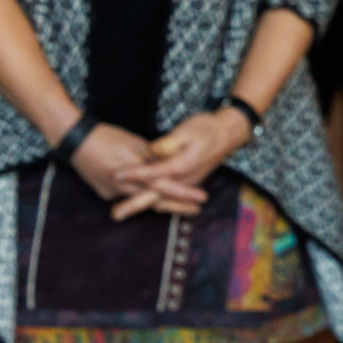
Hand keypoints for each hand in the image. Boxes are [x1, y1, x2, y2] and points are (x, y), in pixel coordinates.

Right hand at [64, 122, 205, 221]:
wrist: (74, 141)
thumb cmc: (106, 136)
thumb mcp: (135, 142)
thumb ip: (153, 156)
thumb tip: (170, 162)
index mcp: (133, 172)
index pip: (164, 186)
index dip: (184, 193)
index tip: (202, 199)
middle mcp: (123, 187)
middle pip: (155, 200)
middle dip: (176, 205)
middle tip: (196, 210)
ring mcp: (112, 193)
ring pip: (142, 200)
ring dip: (161, 202)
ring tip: (182, 205)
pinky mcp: (105, 193)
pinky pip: (129, 196)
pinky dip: (142, 195)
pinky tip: (154, 194)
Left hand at [111, 109, 248, 219]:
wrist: (229, 133)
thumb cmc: (207, 128)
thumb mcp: (187, 130)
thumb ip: (168, 143)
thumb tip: (151, 150)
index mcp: (182, 165)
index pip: (153, 172)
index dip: (134, 173)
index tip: (116, 174)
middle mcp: (185, 179)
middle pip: (155, 194)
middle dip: (133, 204)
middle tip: (114, 214)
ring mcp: (187, 183)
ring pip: (161, 198)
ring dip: (141, 206)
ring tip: (119, 213)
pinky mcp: (188, 182)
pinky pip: (168, 196)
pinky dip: (153, 202)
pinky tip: (139, 204)